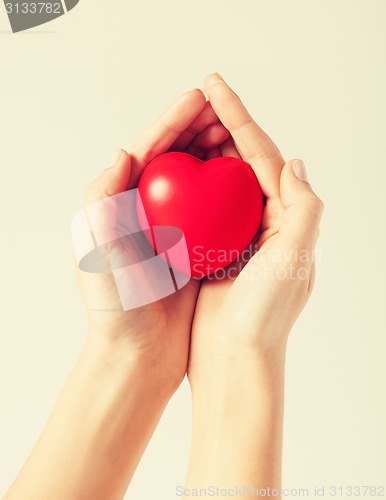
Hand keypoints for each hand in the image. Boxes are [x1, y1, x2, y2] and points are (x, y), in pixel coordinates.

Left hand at [76, 88, 230, 386]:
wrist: (138, 352)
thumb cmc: (114, 305)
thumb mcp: (97, 248)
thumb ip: (102, 197)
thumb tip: (124, 151)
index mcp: (117, 205)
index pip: (146, 151)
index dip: (172, 120)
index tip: (200, 96)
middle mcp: (144, 211)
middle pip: (173, 158)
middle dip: (196, 128)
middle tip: (224, 106)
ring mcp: (171, 228)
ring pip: (196, 178)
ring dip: (213, 151)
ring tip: (235, 131)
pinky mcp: (192, 247)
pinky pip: (212, 208)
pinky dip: (225, 187)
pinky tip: (242, 175)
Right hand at [184, 74, 323, 493]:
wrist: (235, 358)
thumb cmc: (264, 315)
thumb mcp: (294, 261)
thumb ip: (304, 209)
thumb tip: (295, 162)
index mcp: (287, 218)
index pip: (262, 156)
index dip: (239, 117)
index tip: (214, 86)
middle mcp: (266, 222)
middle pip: (243, 161)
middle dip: (224, 124)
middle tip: (200, 93)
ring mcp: (238, 235)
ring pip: (220, 180)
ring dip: (206, 148)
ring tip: (187, 120)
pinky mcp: (215, 250)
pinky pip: (201, 207)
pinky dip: (190, 184)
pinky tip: (174, 169)